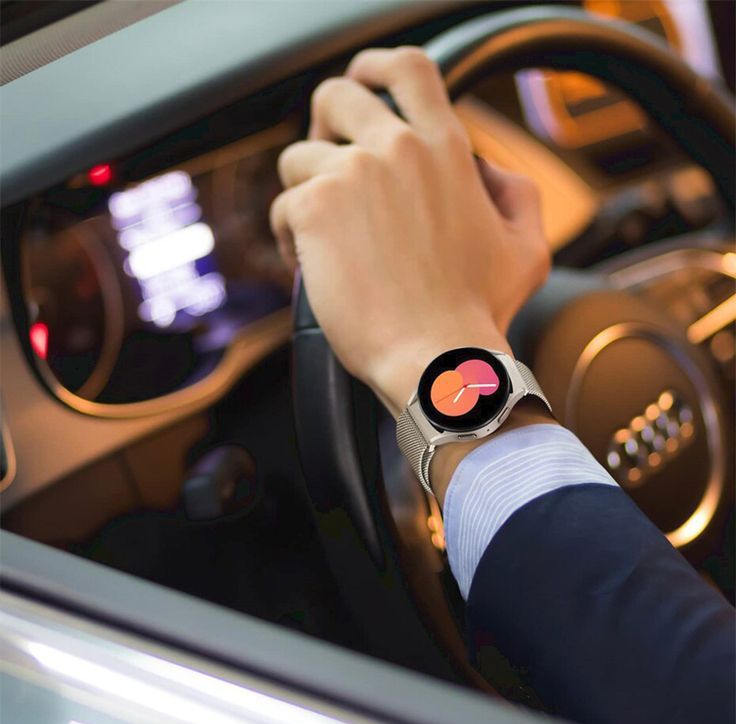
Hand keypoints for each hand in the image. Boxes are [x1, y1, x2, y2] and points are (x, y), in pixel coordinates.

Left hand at [271, 47, 549, 417]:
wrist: (437, 359)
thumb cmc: (478, 314)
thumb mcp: (526, 248)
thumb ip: (514, 193)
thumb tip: (486, 168)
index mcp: (446, 150)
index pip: (408, 69)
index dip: (377, 66)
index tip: (362, 81)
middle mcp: (396, 150)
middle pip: (336, 96)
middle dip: (324, 127)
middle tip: (327, 167)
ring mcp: (351, 176)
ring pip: (298, 157)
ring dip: (304, 193)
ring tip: (320, 237)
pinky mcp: (313, 211)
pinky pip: (281, 206)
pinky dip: (289, 235)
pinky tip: (308, 265)